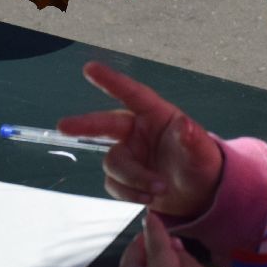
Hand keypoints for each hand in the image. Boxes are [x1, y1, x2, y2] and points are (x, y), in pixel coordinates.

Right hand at [58, 62, 222, 216]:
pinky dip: (129, 194)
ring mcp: (130, 154)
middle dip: (85, 125)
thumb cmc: (202, 164)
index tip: (90, 68)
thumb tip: (186, 125)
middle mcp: (138, 132)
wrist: (200, 195)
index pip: (132, 94)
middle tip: (64, 126)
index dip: (111, 81)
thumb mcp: (203, 153)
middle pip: (105, 124)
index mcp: (157, 116)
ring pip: (114, 163)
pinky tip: (148, 198)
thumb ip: (193, 139)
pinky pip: (115, 184)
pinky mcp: (125, 177)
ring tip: (159, 189)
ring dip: (132, 178)